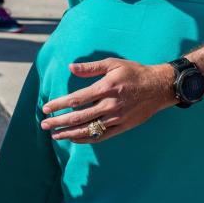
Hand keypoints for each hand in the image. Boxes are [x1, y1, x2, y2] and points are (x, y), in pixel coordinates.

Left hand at [39, 59, 176, 142]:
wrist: (159, 87)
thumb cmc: (134, 72)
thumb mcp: (112, 64)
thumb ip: (90, 68)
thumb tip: (70, 68)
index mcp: (105, 88)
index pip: (76, 99)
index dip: (59, 105)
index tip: (45, 108)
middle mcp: (110, 105)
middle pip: (78, 117)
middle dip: (59, 122)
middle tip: (44, 125)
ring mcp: (116, 118)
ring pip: (88, 130)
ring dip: (69, 133)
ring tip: (54, 136)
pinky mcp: (123, 127)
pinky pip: (101, 136)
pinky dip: (86, 139)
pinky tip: (74, 138)